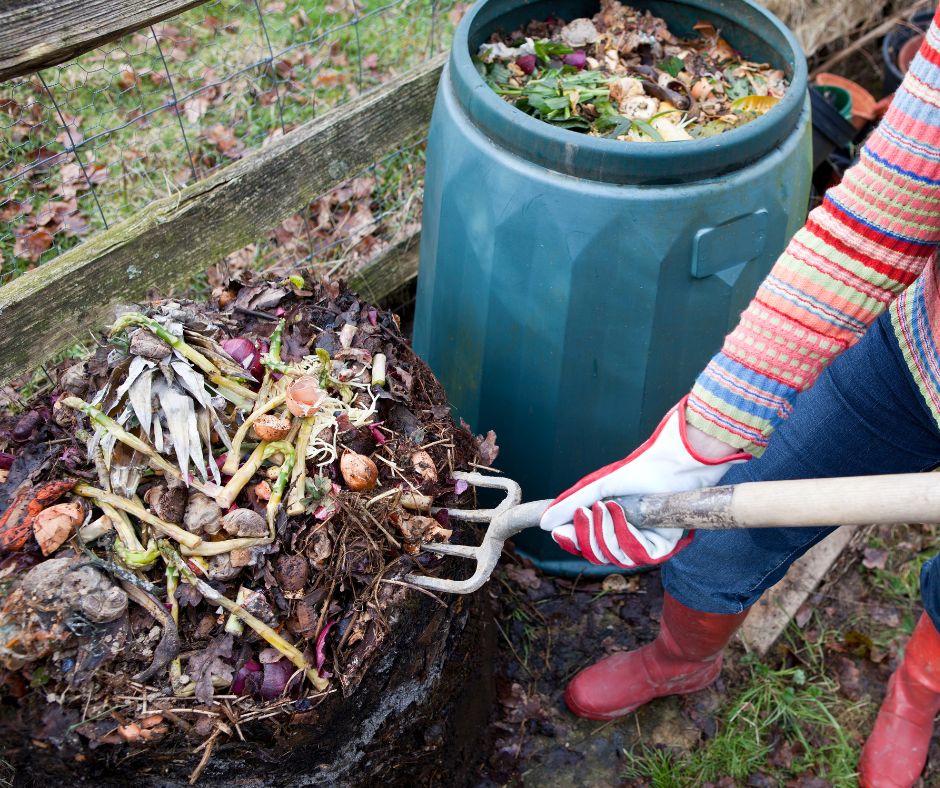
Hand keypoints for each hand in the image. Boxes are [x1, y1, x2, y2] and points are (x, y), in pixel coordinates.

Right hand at [539, 397, 749, 567]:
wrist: (670, 464)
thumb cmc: (637, 472)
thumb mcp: (597, 488)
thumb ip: (570, 505)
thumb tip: (544, 523)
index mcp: (610, 526)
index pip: (585, 545)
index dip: (571, 541)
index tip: (558, 531)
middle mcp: (626, 539)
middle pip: (596, 555)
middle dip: (587, 534)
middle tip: (587, 511)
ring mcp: (643, 545)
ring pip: (614, 557)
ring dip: (606, 531)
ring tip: (607, 506)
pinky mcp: (661, 548)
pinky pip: (636, 554)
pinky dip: (625, 533)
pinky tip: (622, 511)